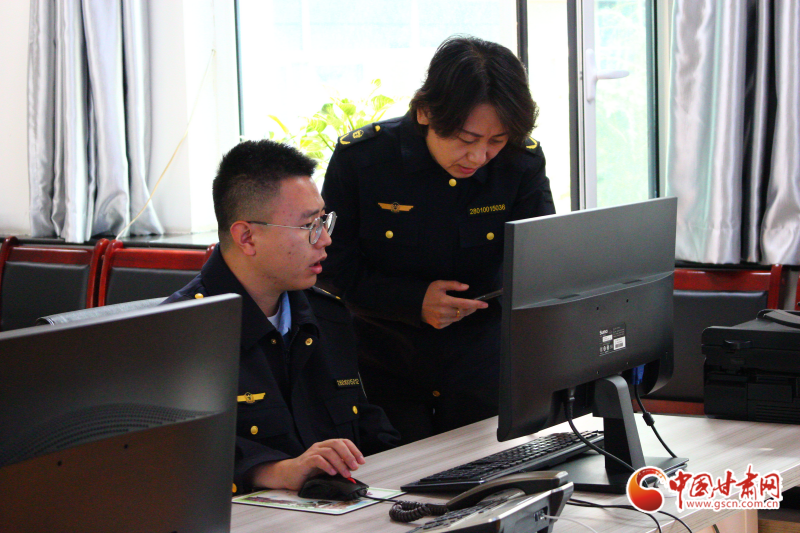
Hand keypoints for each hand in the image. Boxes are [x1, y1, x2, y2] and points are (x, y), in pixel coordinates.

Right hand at [249, 439, 365, 490]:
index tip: (361, 461)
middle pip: (337, 443)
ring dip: (340, 463)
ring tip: (345, 473)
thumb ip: (338, 466)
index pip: (343, 442)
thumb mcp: (326, 468)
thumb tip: (352, 469)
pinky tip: (332, 473)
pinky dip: (327, 466)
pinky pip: (318, 459)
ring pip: (329, 452)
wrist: (288, 475)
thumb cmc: (308, 472)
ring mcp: (312, 452)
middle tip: (355, 467)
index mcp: (326, 446)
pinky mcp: (305, 461)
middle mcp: (320, 446)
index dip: (354, 450)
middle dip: (349, 455)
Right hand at [421, 280, 488, 328]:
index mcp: (445, 301)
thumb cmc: (427, 292)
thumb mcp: (439, 284)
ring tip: (461, 307)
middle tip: (474, 305)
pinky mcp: (439, 325)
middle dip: (471, 308)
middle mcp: (444, 312)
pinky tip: (450, 312)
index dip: (476, 304)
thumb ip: (454, 285)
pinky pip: (452, 322)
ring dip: (463, 313)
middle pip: (464, 312)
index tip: (485, 305)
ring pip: (459, 318)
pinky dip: (454, 317)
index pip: (464, 303)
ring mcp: (441, 320)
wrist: (414, 304)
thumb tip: (466, 287)